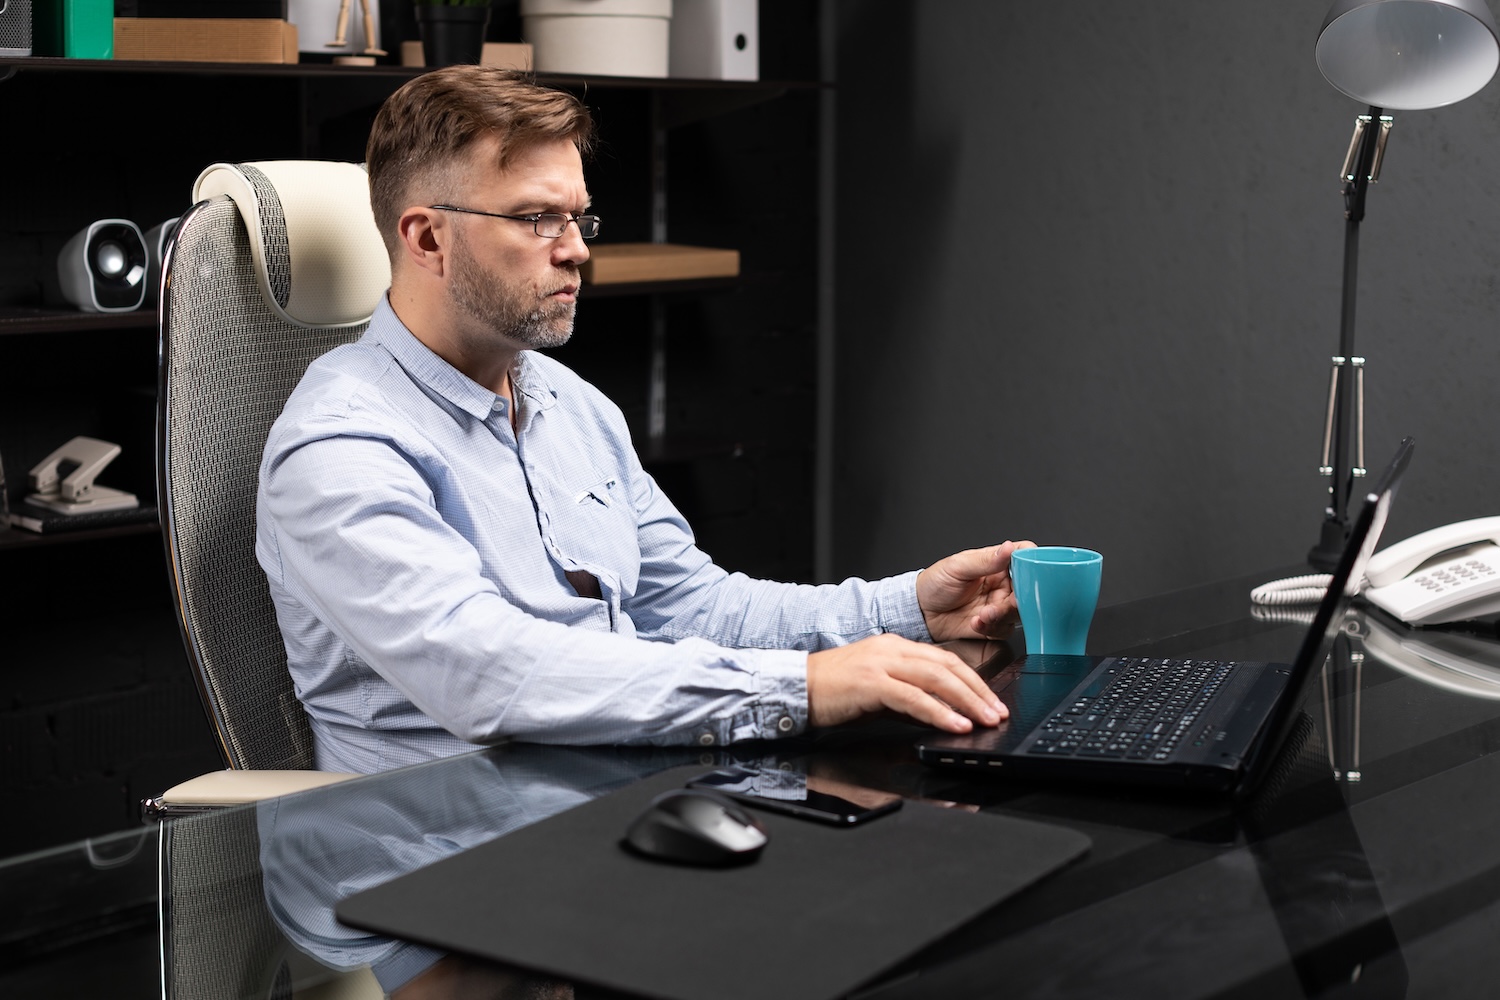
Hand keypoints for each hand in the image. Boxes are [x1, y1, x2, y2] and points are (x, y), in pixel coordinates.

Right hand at [806, 633, 1006, 733]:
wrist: (794, 688)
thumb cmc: (831, 692)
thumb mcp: (877, 694)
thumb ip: (906, 701)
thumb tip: (937, 715)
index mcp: (894, 647)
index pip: (944, 659)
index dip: (973, 680)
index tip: (991, 700)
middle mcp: (891, 649)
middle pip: (947, 665)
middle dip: (978, 690)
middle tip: (998, 712)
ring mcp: (881, 663)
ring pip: (936, 677)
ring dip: (967, 700)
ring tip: (986, 719)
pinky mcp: (870, 683)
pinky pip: (913, 697)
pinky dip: (938, 712)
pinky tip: (955, 725)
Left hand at [916, 541, 1034, 641]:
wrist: (921, 612)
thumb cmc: (935, 584)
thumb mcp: (958, 567)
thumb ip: (985, 560)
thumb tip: (1008, 548)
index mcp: (997, 563)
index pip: (1025, 557)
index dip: (1032, 563)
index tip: (1028, 573)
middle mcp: (1002, 584)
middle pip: (1028, 588)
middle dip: (1017, 598)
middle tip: (1004, 602)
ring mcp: (999, 605)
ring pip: (1018, 612)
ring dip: (1002, 615)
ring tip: (983, 615)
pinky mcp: (994, 625)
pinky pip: (1004, 629)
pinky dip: (991, 627)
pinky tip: (975, 623)